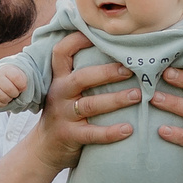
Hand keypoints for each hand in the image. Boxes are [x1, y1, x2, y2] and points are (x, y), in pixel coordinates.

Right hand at [0, 66, 25, 108]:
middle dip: (16, 93)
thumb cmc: (13, 79)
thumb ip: (23, 82)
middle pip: (10, 89)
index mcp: (6, 70)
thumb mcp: (20, 76)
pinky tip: (4, 98)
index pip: (16, 77)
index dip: (22, 85)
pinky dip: (4, 103)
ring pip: (4, 98)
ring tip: (9, 94)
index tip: (22, 86)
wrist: (1, 79)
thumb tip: (22, 89)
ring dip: (9, 99)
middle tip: (15, 91)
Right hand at [27, 32, 138, 172]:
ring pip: (90, 105)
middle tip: (131, 69)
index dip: (77, 40)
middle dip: (107, 72)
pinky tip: (129, 130)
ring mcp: (64, 115)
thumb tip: (115, 51)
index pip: (61, 52)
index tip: (100, 33)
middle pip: (82, 78)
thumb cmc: (65, 113)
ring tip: (138, 95)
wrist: (45, 148)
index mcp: (60, 79)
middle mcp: (59, 94)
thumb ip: (83, 74)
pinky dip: (111, 132)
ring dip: (116, 99)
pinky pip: (92, 134)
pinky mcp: (70, 136)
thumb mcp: (66, 91)